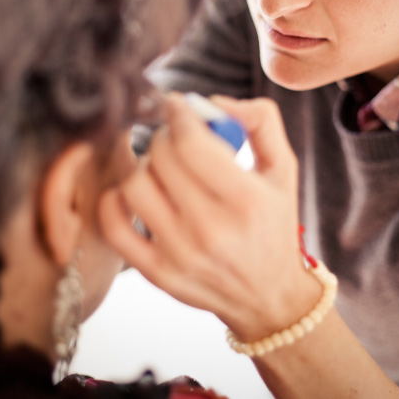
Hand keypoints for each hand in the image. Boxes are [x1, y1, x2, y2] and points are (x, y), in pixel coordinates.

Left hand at [98, 94, 320, 340]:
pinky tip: (137, 193)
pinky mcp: (158, 273)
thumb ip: (260, 121)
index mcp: (247, 200)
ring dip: (143, 165)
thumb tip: (214, 103)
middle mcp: (212, 230)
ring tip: (162, 168)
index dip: (178, 113)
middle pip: (160, 158)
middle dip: (165, 136)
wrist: (270, 296)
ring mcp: (181, 254)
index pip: (191, 142)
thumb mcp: (283, 170)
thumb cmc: (273, 224)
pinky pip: (114, 225)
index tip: (177, 105)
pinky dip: (116, 200)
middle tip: (175, 138)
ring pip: (134, 186)